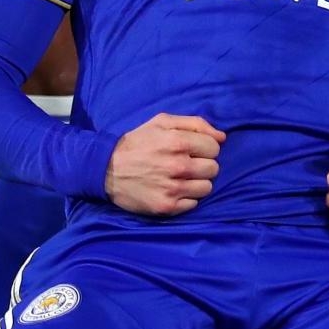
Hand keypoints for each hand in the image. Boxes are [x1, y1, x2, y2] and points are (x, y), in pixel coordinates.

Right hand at [106, 113, 223, 215]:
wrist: (106, 169)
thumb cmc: (138, 142)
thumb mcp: (162, 121)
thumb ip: (195, 124)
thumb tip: (222, 137)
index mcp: (177, 142)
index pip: (214, 148)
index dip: (205, 148)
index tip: (193, 150)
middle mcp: (178, 166)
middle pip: (214, 169)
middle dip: (203, 165)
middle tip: (187, 164)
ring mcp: (172, 189)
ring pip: (206, 188)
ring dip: (197, 182)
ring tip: (181, 178)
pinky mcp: (166, 206)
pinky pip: (193, 204)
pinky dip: (186, 197)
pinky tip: (173, 189)